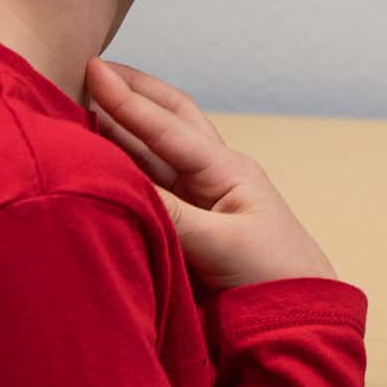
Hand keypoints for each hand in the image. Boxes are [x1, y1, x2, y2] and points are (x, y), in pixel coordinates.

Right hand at [86, 58, 334, 290]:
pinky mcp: (192, 226)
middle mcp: (213, 176)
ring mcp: (203, 200)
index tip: (94, 68)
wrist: (300, 317)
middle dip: (133, 95)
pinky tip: (102, 160)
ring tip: (86, 105)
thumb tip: (123, 188)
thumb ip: (173, 217)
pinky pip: (153, 187)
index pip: (168, 128)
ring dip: (123, 130)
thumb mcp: (223, 245)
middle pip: (167, 123)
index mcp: (227, 171)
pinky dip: (126, 167)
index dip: (128, 100)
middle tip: (94, 70)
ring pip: (156, 154)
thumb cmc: (274, 276)